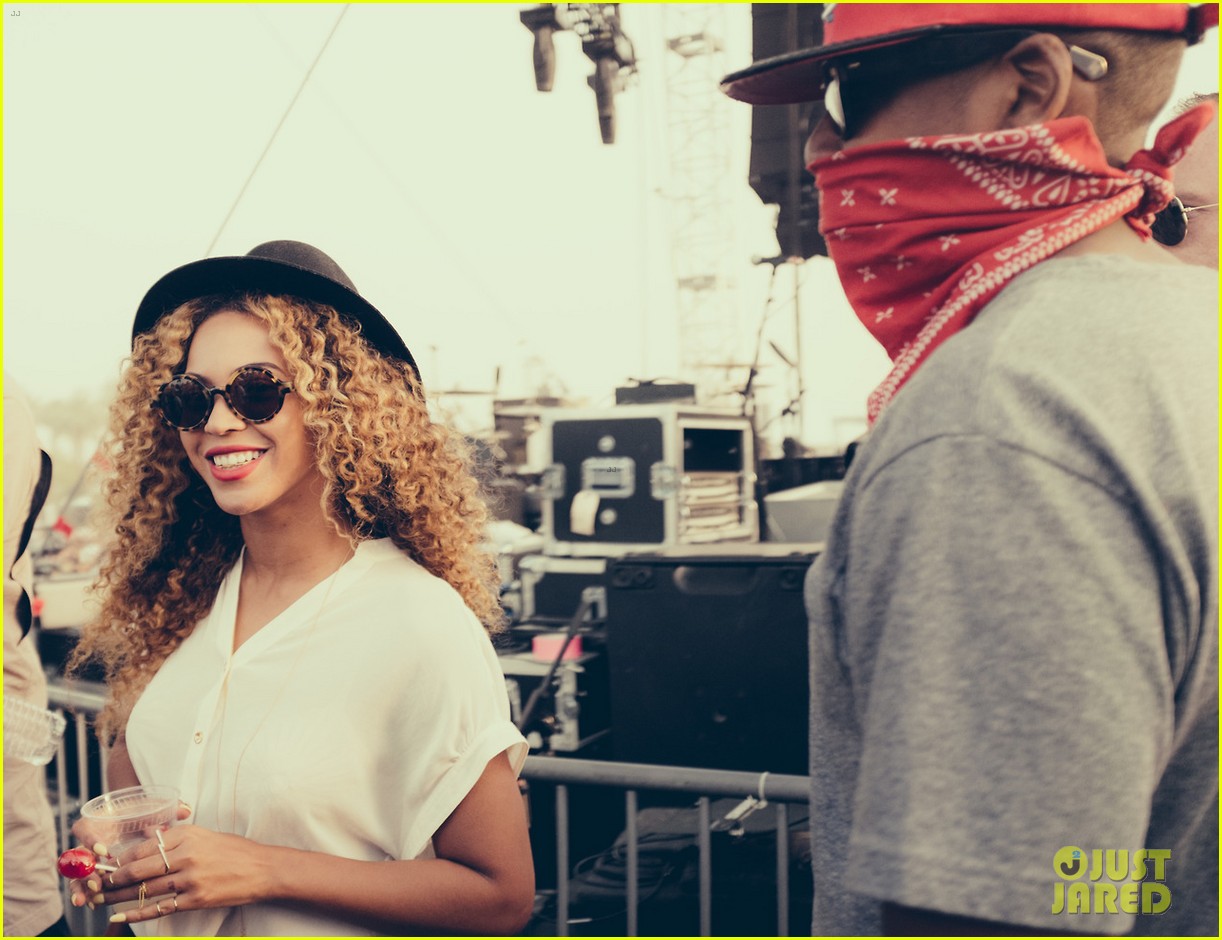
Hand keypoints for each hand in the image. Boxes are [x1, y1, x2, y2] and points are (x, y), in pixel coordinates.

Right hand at [65, 800, 191, 910]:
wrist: (135, 819)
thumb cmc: (141, 813)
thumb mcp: (151, 809)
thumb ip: (165, 808)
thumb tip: (185, 811)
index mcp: (99, 822)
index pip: (84, 828)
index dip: (90, 839)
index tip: (103, 850)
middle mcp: (90, 841)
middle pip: (78, 857)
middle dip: (85, 872)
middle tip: (96, 883)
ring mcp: (90, 859)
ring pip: (78, 875)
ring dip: (81, 887)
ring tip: (88, 900)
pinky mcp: (94, 872)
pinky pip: (86, 885)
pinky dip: (89, 894)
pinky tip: (93, 904)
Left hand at [95, 824, 269, 925]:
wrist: (263, 869)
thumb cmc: (235, 851)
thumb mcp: (205, 835)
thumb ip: (175, 836)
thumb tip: (146, 835)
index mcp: (187, 835)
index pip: (143, 847)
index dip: (120, 858)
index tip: (106, 864)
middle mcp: (186, 855)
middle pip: (139, 868)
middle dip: (113, 878)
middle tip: (96, 884)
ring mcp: (191, 879)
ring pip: (145, 889)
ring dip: (119, 897)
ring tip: (100, 901)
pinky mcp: (196, 899)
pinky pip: (160, 907)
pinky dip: (137, 914)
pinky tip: (120, 917)